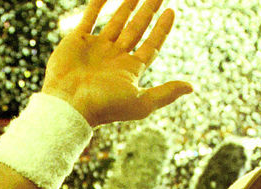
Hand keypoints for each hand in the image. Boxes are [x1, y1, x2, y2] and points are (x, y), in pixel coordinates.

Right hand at [41, 0, 192, 126]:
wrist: (68, 106)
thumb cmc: (105, 106)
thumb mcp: (140, 102)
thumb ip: (166, 93)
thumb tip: (191, 88)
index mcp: (129, 70)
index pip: (151, 45)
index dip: (162, 29)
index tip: (171, 11)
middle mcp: (114, 57)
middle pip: (136, 29)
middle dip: (148, 11)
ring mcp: (96, 48)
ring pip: (116, 21)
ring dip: (128, 5)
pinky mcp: (77, 41)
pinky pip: (90, 17)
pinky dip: (98, 4)